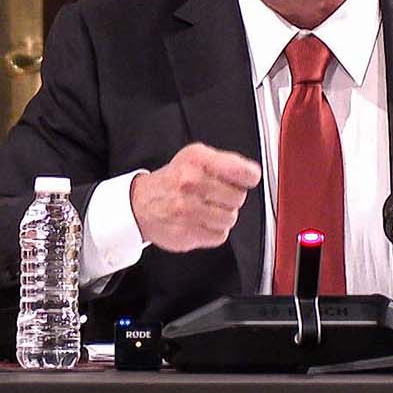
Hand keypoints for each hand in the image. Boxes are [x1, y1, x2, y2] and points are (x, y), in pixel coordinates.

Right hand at [129, 143, 261, 251]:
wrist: (140, 204)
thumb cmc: (172, 181)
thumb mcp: (195, 157)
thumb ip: (225, 162)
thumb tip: (252, 174)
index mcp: (198, 160)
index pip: (242, 171)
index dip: (248, 177)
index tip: (247, 179)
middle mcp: (192, 182)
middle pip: (238, 197)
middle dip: (230, 197)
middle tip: (214, 195)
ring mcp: (189, 209)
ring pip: (230, 218)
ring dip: (222, 216)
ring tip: (205, 209)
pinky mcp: (188, 232)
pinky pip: (220, 235)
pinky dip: (213, 231)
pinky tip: (200, 221)